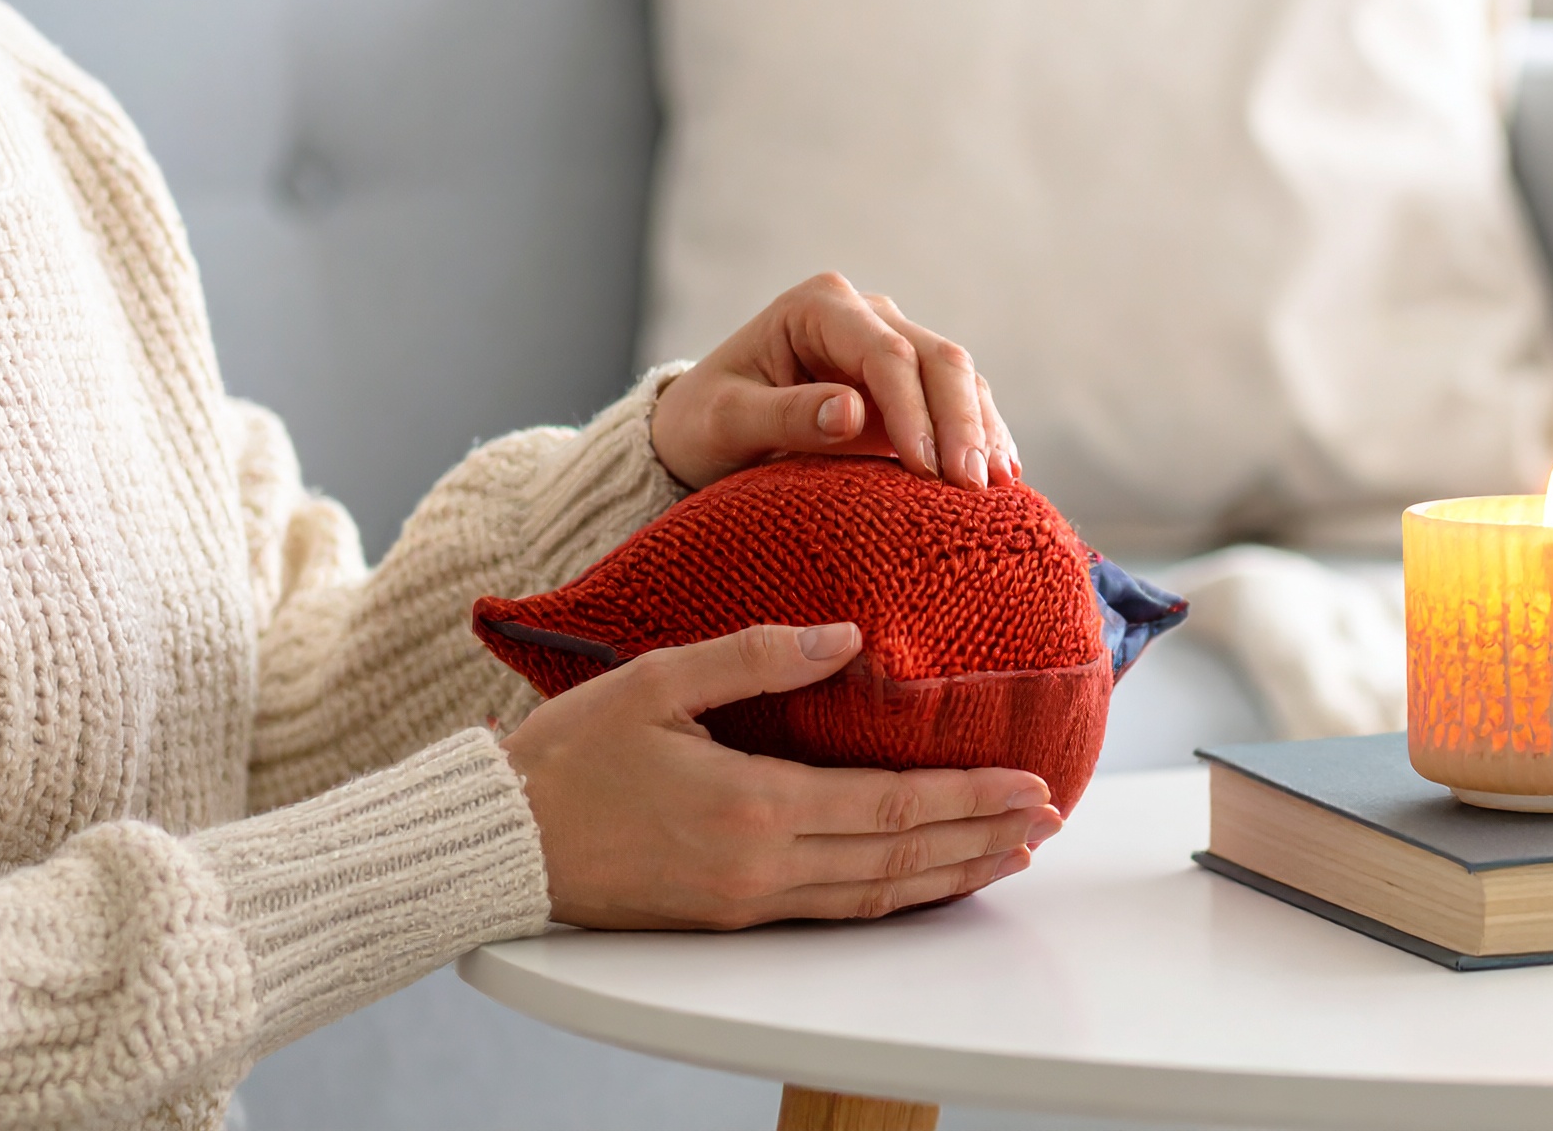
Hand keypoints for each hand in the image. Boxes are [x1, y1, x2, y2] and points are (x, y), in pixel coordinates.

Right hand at [499, 621, 1061, 927]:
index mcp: (754, 805)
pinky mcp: (730, 915)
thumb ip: (755, 656)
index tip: (1030, 785)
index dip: (969, 800)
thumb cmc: (572, 754)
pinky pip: (834, 910)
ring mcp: (748, 901)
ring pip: (875, 895)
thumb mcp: (659, 679)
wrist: (502, 840)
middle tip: (1049, 820)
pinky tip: (924, 879)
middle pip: (899, 857)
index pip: (890, 807)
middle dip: (982, 838)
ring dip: (951, 874)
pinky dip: (894, 895)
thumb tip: (843, 636)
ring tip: (1010, 853)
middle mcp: (764, 865)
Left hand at [649, 272, 1018, 492]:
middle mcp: (864, 314)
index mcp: (818, 305)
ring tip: (997, 487)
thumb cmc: (705, 422)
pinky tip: (1002, 473)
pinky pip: (958, 402)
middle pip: (936, 358)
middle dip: (961, 422)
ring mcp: (892, 344)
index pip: (886, 354)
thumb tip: (853, 412)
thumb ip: (786, 415)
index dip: (914, 410)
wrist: (701, 429)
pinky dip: (981, 435)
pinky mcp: (907, 383)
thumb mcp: (727, 421)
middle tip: (973, 486)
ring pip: (958, 378)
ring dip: (981, 430)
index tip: (926, 469)